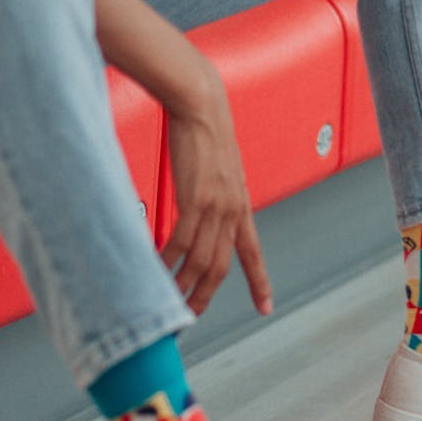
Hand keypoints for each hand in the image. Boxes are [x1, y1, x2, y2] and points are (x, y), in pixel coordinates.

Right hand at [91, 0, 271, 316]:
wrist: (200, 102)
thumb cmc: (203, 129)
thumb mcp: (216, 167)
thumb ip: (210, 191)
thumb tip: (197, 206)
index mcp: (241, 204)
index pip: (252, 251)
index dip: (260, 281)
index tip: (266, 306)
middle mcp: (233, 209)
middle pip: (223, 266)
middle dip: (206, 295)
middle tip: (189, 318)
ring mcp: (216, 206)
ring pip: (202, 260)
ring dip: (183, 285)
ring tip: (167, 302)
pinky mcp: (195, 198)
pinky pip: (181, 242)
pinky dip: (168, 260)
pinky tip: (156, 269)